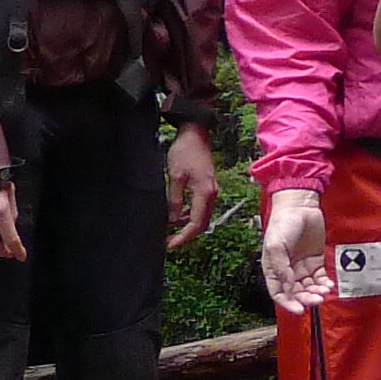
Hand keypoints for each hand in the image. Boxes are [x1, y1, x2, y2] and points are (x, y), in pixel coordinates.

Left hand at [163, 126, 221, 250]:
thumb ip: (175, 200)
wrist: (195, 134)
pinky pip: (201, 208)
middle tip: (168, 242)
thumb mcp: (175, 177)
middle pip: (202, 223)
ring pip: (202, 217)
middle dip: (186, 235)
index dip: (183, 237)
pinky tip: (177, 216)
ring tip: (170, 231)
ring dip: (188, 226)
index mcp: (205, 193)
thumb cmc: (184, 152)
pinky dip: (190, 216)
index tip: (169, 245)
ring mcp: (211, 190)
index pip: (196, 223)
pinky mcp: (208, 187)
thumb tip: (173, 220)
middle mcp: (212, 194)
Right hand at [259, 188, 329, 310]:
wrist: (300, 206)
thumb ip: (281, 267)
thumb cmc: (282, 224)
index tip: (299, 310)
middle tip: (316, 300)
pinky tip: (329, 284)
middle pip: (296, 291)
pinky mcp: (315, 259)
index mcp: (273, 269)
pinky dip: (324, 282)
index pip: (279, 292)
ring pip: (309, 286)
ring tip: (324, 291)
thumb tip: (288, 285)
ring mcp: (302, 266)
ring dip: (316, 291)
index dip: (287, 303)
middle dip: (306, 298)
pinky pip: (320, 276)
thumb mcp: (275, 246)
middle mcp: (287, 270)